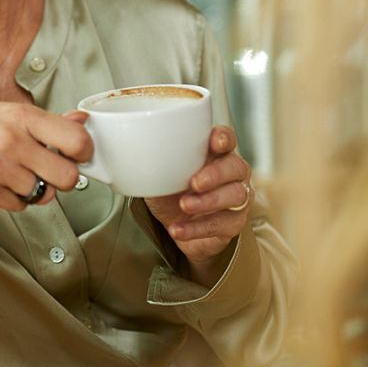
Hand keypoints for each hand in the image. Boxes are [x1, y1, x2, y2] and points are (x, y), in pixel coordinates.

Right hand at [0, 102, 92, 238]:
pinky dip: (15, 199)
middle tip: (51, 172)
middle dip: (64, 179)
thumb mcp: (3, 113)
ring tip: (14, 175)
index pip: (75, 140)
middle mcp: (10, 141)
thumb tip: (81, 121)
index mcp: (19, 116)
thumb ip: (44, 120)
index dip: (85, 152)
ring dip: (34, 189)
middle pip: (68, 177)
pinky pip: (21, 205)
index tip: (80, 154)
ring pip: (43, 193)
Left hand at [144, 125, 252, 283]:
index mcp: (214, 154)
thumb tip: (130, 149)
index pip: (227, 139)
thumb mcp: (159, 174)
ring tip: (184, 206)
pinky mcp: (233, 223)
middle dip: (215, 174)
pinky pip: (220, 225)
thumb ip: (153, 160)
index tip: (214, 142)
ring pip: (234, 196)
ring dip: (207, 202)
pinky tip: (178, 229)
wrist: (178, 226)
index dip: (224, 137)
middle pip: (235, 167)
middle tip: (194, 182)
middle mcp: (232, 174)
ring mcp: (236, 198)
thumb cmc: (173, 193)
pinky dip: (196, 228)